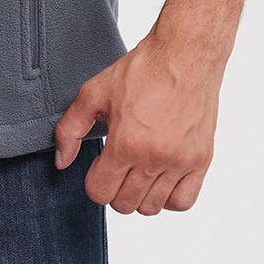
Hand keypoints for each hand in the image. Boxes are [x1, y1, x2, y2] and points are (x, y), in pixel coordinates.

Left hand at [53, 31, 220, 214]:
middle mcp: (154, 158)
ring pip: (152, 208)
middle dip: (114, 188)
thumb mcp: (94, 92)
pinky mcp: (201, 160)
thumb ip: (71, 128)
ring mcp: (180, 162)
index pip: (100, 193)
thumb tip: (62, 161)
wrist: (184, 55)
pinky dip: (169, 197)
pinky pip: (183, 202)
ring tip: (138, 167)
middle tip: (117, 164)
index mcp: (126, 143)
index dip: (94, 180)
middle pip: (125, 205)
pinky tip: (161, 175)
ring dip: (140, 194)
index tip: (100, 163)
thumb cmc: (142, 70)